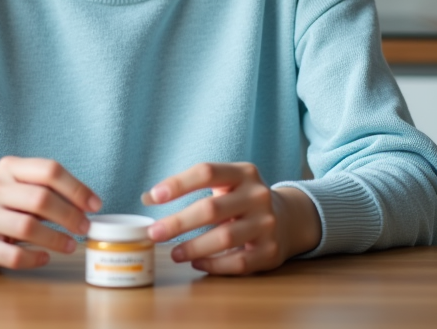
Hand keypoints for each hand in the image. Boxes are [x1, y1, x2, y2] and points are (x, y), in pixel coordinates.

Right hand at [0, 156, 101, 270]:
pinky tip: (45, 257)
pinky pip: (13, 255)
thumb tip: (90, 206)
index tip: (95, 205)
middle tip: (85, 228)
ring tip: (71, 245)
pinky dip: (35, 258)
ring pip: (27, 227)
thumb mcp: (24, 189)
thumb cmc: (7, 207)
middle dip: (70, 215)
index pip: (49, 170)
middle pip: (40, 198)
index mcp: (8, 167)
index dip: (77, 188)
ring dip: (56, 238)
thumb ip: (52, 192)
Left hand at [142, 162, 321, 274]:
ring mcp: (267, 224)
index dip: (178, 183)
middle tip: (154, 233)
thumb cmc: (242, 200)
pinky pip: (238, 262)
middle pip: (211, 208)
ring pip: (225, 238)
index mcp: (243, 173)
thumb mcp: (225, 184)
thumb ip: (191, 187)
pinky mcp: (271, 251)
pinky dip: (214, 265)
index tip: (154, 197)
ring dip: (193, 247)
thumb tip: (147, 197)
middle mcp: (258, 195)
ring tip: (173, 253)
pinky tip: (196, 263)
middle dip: (178, 223)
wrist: (288, 219)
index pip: (207, 171)